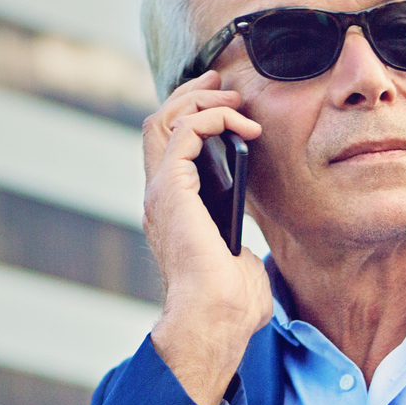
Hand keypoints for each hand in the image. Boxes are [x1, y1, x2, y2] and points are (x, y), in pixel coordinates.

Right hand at [142, 70, 270, 404]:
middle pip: (160, 125)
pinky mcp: (172, 187)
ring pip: (166, 119)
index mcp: (173, 212)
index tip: (226, 106)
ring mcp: (162, 191)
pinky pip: (186, 130)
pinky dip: (212, 118)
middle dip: (191, 96)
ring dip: (201, 101)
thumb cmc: (230, 306)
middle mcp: (160, 197)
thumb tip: (245, 249)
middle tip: (222, 85)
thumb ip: (236, 247)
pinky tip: (241, 125)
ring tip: (234, 100)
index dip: (193, 119)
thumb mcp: (237, 263)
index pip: (170, 150)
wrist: (215, 319)